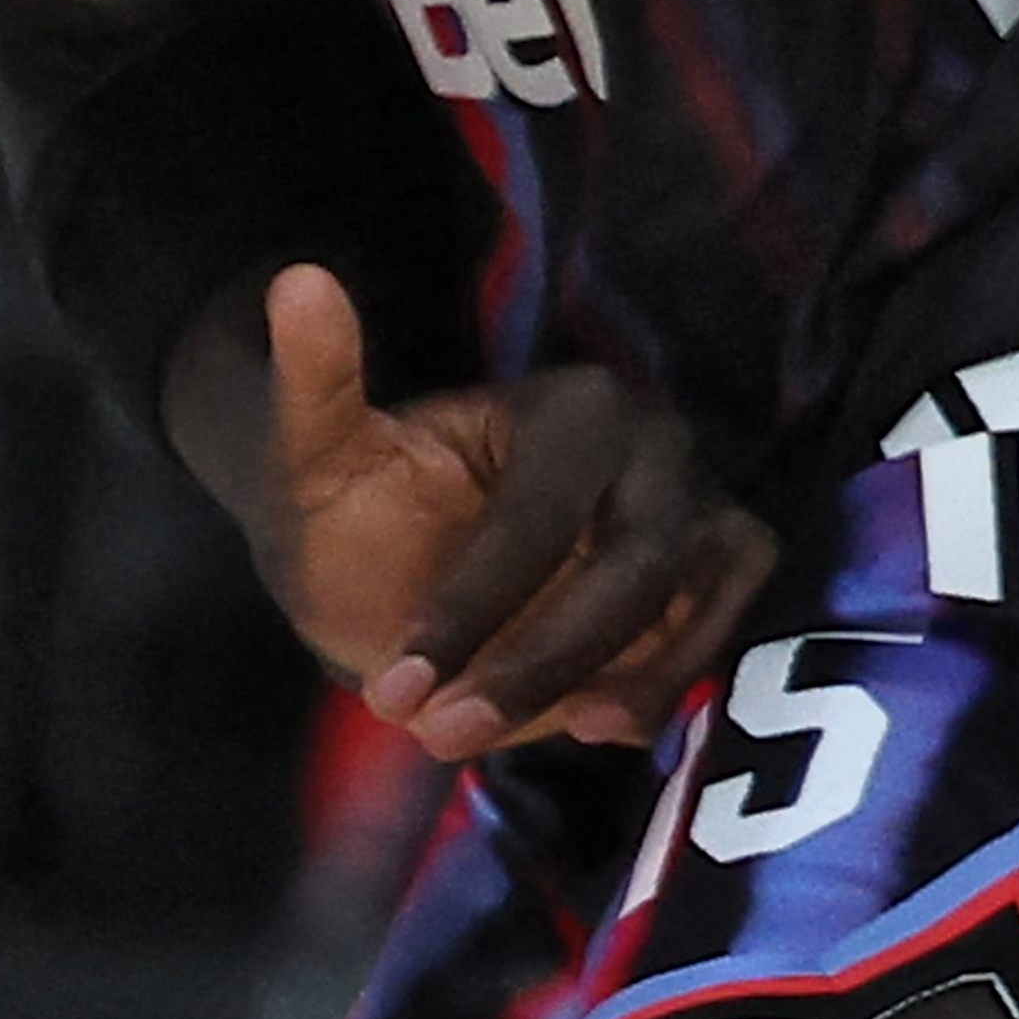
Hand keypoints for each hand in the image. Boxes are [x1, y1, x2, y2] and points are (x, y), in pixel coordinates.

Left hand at [211, 266, 771, 759]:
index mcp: (571, 406)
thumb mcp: (315, 450)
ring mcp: (701, 514)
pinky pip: (712, 643)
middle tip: (443, 733)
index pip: (535, 522)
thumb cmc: (359, 509)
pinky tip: (592, 726)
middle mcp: (656, 449)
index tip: (394, 689)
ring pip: (682, 614)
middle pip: (631, 572)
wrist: (398, 563)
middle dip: (539, 665)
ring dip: (606, 689)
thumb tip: (298, 278)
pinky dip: (659, 691)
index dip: (468, 613)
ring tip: (509, 740)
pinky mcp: (719, 578)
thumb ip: (313, 374)